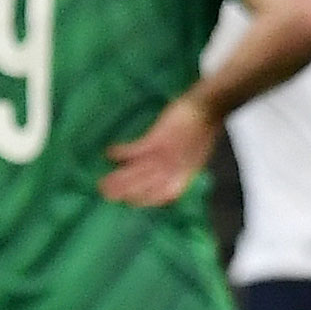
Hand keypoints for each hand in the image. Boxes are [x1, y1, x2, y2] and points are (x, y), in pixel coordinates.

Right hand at [101, 96, 219, 206]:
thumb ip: (184, 165)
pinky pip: (134, 151)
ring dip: (118, 180)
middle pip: (145, 189)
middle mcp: (173, 170)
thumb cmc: (203, 127)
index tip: (130, 200)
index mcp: (185, 174)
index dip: (146, 200)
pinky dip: (120, 152)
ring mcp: (164, 156)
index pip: (164, 196)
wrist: (208, 109)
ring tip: (102, 183)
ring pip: (137, 174)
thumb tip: (172, 168)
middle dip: (125, 194)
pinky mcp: (156, 141)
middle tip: (106, 195)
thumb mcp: (197, 154)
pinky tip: (109, 152)